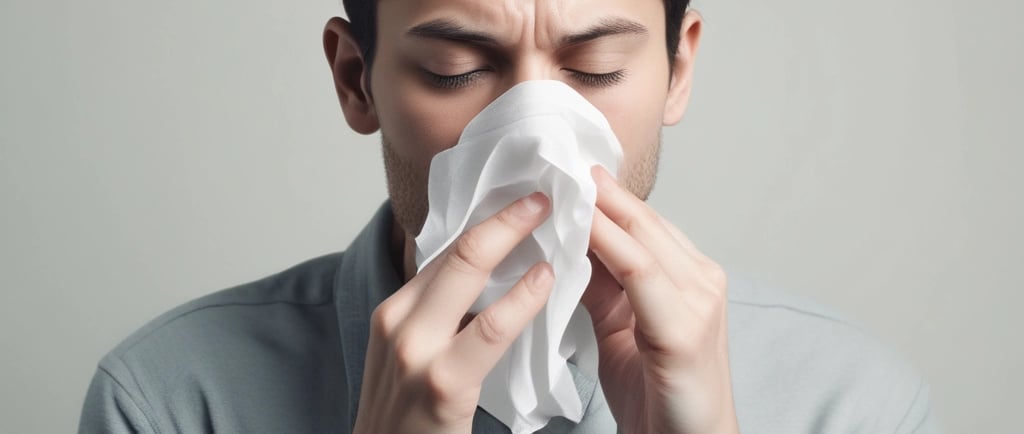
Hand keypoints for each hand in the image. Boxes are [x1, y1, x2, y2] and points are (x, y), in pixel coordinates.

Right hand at [353, 193, 554, 433]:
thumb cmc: (408, 416)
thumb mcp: (412, 353)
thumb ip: (443, 315)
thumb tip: (491, 277)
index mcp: (394, 310)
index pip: (444, 253)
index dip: (486, 223)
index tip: (519, 200)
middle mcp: (397, 320)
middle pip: (455, 250)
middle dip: (503, 215)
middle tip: (541, 193)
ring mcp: (415, 349)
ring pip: (468, 273)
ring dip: (513, 237)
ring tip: (549, 217)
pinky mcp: (441, 382)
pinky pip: (490, 328)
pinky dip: (522, 297)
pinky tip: (545, 280)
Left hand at [581, 166, 738, 433]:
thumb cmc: (656, 391)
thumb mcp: (621, 326)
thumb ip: (603, 285)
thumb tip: (570, 245)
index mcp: (689, 278)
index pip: (644, 222)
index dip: (604, 195)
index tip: (563, 168)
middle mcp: (701, 280)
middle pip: (644, 220)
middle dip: (599, 189)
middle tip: (555, 157)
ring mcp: (699, 302)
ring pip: (643, 237)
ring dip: (599, 207)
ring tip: (560, 180)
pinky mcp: (685, 329)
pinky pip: (639, 272)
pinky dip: (607, 244)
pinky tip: (578, 225)